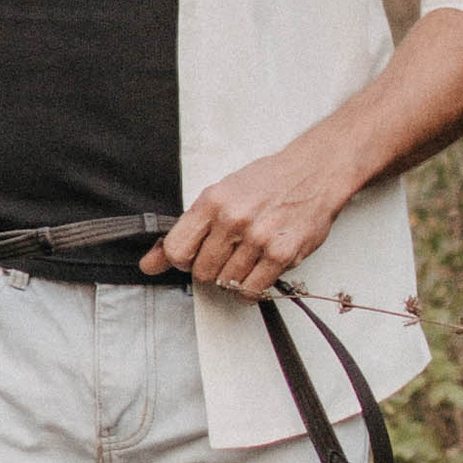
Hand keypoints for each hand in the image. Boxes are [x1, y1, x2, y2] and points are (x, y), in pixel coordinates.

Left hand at [145, 130, 353, 301]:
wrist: (312, 173)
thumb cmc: (266, 183)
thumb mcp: (219, 195)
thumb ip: (185, 231)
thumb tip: (150, 264)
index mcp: (212, 202)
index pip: (176, 250)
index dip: (180, 261)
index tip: (191, 257)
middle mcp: (233, 219)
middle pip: (202, 272)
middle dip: (210, 269)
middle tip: (226, 255)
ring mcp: (258, 238)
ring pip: (227, 282)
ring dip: (233, 277)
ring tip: (246, 257)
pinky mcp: (282, 254)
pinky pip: (252, 290)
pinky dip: (250, 289)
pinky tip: (256, 271)